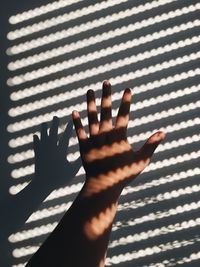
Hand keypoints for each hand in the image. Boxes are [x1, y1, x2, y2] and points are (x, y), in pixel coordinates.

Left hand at [33, 117, 80, 188]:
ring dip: (43, 130)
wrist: (43, 184)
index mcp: (60, 152)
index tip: (71, 120)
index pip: (65, 137)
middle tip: (55, 117)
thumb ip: (78, 161)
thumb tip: (87, 153)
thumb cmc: (60, 178)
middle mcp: (51, 149)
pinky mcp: (37, 156)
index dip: (69, 128)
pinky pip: (36, 146)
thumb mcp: (72, 170)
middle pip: (53, 134)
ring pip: (43, 138)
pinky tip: (35, 136)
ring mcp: (43, 152)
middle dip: (54, 125)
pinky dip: (36, 140)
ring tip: (44, 123)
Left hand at [72, 81, 164, 195]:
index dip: (126, 101)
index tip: (127, 90)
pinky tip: (74, 112)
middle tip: (106, 82)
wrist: (103, 185)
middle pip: (106, 111)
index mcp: (119, 136)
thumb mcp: (141, 160)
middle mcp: (105, 134)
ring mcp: (93, 139)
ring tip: (89, 90)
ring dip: (90, 103)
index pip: (124, 114)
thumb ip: (151, 145)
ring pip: (91, 118)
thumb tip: (162, 132)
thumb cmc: (123, 174)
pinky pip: (79, 132)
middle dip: (107, 95)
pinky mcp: (84, 146)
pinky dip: (76, 122)